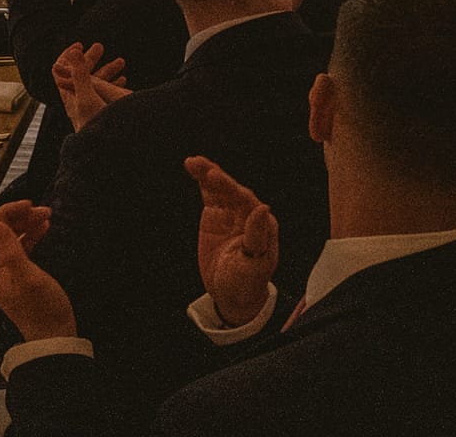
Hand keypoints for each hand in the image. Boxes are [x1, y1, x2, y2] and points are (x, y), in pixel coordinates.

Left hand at [0, 201, 75, 340]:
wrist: (53, 335)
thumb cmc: (43, 309)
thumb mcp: (28, 278)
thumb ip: (11, 251)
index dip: (7, 212)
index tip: (29, 204)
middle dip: (18, 216)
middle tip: (42, 210)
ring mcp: (4, 270)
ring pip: (10, 236)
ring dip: (26, 223)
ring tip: (46, 216)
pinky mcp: (17, 273)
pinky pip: (20, 246)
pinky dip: (30, 234)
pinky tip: (44, 227)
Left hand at [52, 42, 129, 129]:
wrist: (105, 154)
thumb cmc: (94, 126)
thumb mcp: (86, 97)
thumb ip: (79, 75)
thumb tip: (72, 52)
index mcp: (69, 94)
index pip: (60, 70)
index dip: (68, 56)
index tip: (80, 45)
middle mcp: (77, 100)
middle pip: (79, 74)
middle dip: (90, 59)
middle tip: (101, 47)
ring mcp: (89, 108)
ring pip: (95, 83)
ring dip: (106, 70)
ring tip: (122, 62)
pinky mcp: (101, 114)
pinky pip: (105, 95)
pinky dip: (113, 84)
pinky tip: (124, 81)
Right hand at [186, 156, 278, 326]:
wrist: (232, 294)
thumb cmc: (247, 282)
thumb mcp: (253, 266)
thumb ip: (257, 239)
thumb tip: (263, 209)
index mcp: (263, 225)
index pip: (247, 202)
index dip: (233, 190)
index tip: (218, 179)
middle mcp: (249, 213)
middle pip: (232, 191)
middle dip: (219, 179)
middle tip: (206, 170)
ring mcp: (231, 212)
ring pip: (220, 188)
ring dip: (207, 173)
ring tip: (193, 162)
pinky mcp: (216, 213)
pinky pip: (209, 193)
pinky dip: (201, 180)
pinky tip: (193, 166)